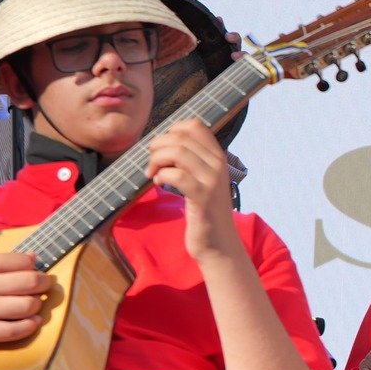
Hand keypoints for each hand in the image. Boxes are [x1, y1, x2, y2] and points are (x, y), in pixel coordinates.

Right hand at [0, 252, 51, 346]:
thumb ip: (1, 263)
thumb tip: (34, 258)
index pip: (23, 261)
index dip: (35, 266)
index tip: (36, 270)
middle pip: (31, 282)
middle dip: (45, 283)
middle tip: (46, 285)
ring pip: (28, 306)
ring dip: (38, 305)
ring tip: (34, 303)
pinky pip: (16, 330)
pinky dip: (30, 326)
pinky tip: (32, 321)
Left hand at [147, 119, 241, 263]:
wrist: (218, 244)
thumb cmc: (205, 212)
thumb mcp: (203, 180)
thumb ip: (192, 161)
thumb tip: (164, 143)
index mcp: (218, 157)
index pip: (195, 125)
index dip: (172, 131)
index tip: (163, 148)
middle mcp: (218, 165)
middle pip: (181, 136)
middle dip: (158, 146)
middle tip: (152, 163)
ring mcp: (212, 181)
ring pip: (177, 152)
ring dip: (156, 160)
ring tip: (152, 173)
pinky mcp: (202, 198)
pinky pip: (176, 175)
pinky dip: (161, 176)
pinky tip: (158, 184)